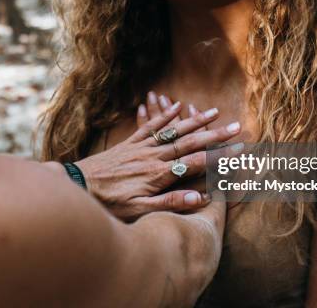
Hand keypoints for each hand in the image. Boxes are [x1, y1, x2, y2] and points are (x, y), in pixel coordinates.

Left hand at [75, 95, 240, 220]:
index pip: (196, 162)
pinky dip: (163, 115)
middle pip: (189, 142)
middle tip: (236, 127)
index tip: (239, 150)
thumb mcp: (139, 211)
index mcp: (159, 174)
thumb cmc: (108, 204)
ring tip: (214, 112)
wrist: (77, 187)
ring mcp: (140, 147)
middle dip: (215, 134)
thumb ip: (170, 202)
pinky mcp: (128, 143)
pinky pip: (149, 126)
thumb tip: (200, 196)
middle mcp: (153, 156)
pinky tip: (175, 105)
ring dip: (194, 121)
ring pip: (172, 130)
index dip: (219, 156)